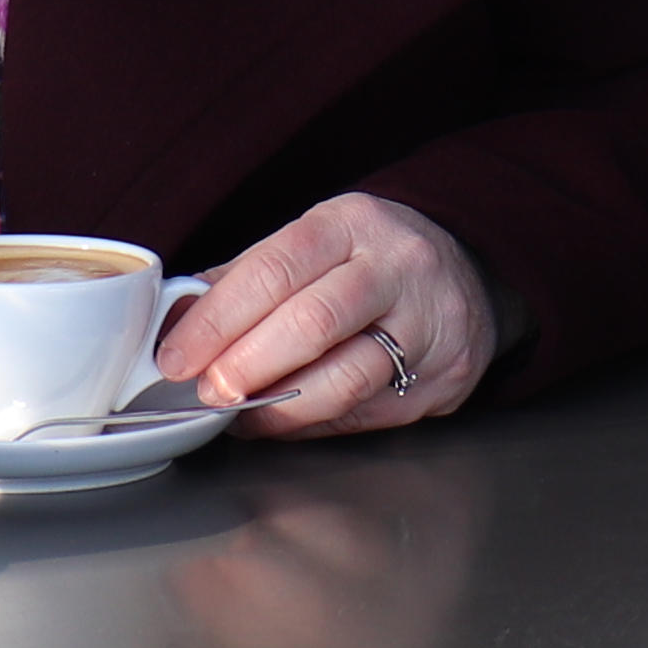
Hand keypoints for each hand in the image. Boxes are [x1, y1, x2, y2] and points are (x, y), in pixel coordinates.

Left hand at [160, 194, 493, 437]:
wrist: (472, 275)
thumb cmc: (373, 260)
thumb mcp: (316, 242)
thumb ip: (246, 276)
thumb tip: (175, 318)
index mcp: (353, 223)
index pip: (274, 269)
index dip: (217, 318)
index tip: (177, 353)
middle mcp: (399, 268)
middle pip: (311, 323)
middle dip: (246, 365)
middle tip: (207, 390)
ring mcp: (429, 325)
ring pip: (345, 377)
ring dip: (279, 406)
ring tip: (240, 414)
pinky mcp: (443, 379)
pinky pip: (366, 412)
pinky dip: (313, 423)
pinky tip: (283, 420)